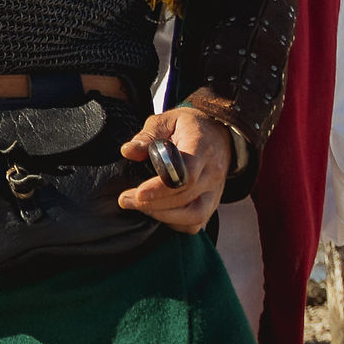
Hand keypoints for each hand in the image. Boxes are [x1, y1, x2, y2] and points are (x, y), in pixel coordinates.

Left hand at [117, 99, 233, 230]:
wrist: (219, 134)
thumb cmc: (187, 127)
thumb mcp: (167, 120)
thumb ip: (148, 135)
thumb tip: (128, 152)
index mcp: (202, 148)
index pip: (186, 175)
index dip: (161, 188)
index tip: (137, 192)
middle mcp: (213, 173)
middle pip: (185, 198)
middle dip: (152, 204)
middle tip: (125, 199)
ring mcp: (215, 191)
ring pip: (194, 216)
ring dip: (163, 216)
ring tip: (139, 206)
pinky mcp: (212, 204)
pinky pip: (196, 224)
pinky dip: (175, 224)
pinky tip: (157, 213)